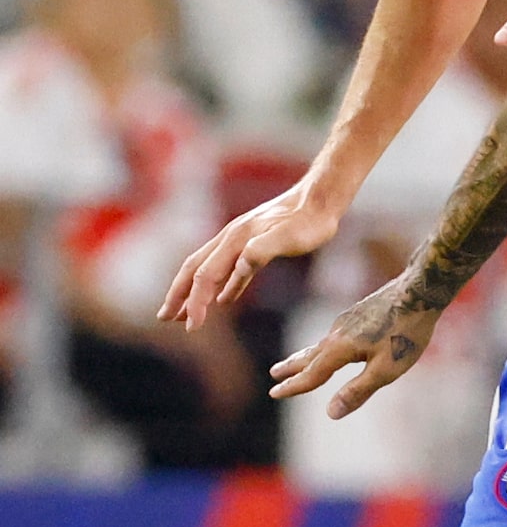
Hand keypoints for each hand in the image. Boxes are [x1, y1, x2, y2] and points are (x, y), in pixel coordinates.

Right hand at [158, 185, 341, 330]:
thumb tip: (240, 266)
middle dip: (178, 294)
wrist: (322, 199)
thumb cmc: (309, 220)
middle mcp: (232, 237)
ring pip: (208, 267)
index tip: (192, 328)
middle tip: (165, 318)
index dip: (196, 302)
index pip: (206, 276)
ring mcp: (241, 240)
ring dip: (193, 290)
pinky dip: (220, 285)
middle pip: (195, 269)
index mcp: (236, 239)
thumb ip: (263, 250)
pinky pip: (230, 268)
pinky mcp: (254, 244)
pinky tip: (223, 299)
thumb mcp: (290, 237)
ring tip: (183, 312)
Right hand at [267, 276, 437, 417]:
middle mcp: (339, 332)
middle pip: (311, 355)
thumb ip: (358, 391)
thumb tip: (330, 413)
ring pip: (322, 343)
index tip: (274, 393)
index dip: (294, 386)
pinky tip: (332, 344)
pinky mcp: (360, 312)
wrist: (421, 290)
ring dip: (306, 354)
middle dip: (292, 367)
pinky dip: (325, 344)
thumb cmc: (407, 333)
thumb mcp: (386, 369)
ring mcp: (349, 320)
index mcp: (341, 348)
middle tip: (273, 374)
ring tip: (294, 361)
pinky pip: (335, 334)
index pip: (312, 374)